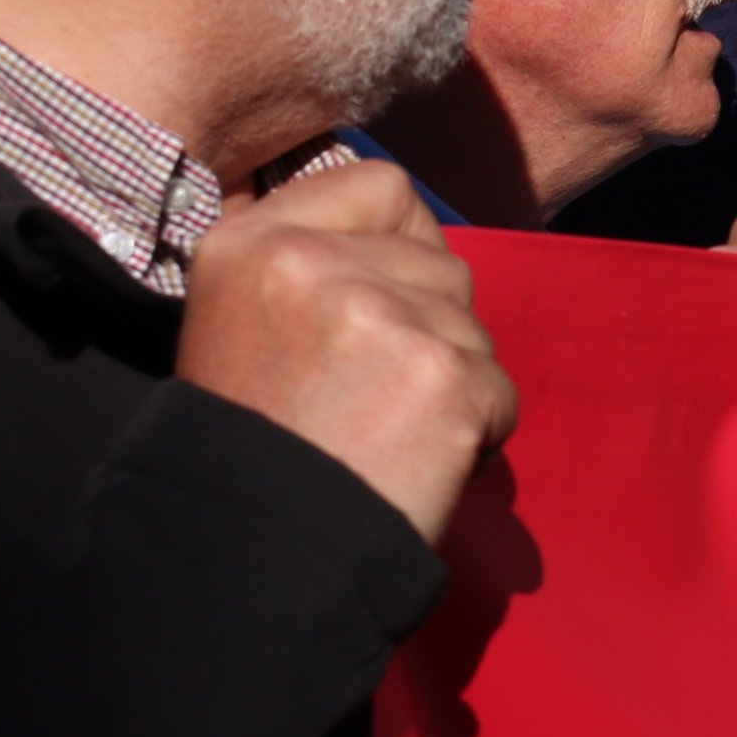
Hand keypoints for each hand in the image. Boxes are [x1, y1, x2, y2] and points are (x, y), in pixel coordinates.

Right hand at [178, 164, 513, 541]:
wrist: (253, 554)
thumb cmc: (254, 447)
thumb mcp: (239, 324)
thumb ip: (305, 263)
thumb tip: (395, 223)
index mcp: (249, 244)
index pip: (379, 183)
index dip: (400, 241)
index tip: (378, 300)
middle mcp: (311, 264)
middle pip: (439, 262)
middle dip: (427, 326)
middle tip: (367, 396)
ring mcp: (381, 316)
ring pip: (472, 326)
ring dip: (450, 382)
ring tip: (383, 434)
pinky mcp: (441, 376)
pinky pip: (498, 389)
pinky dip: (474, 434)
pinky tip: (413, 463)